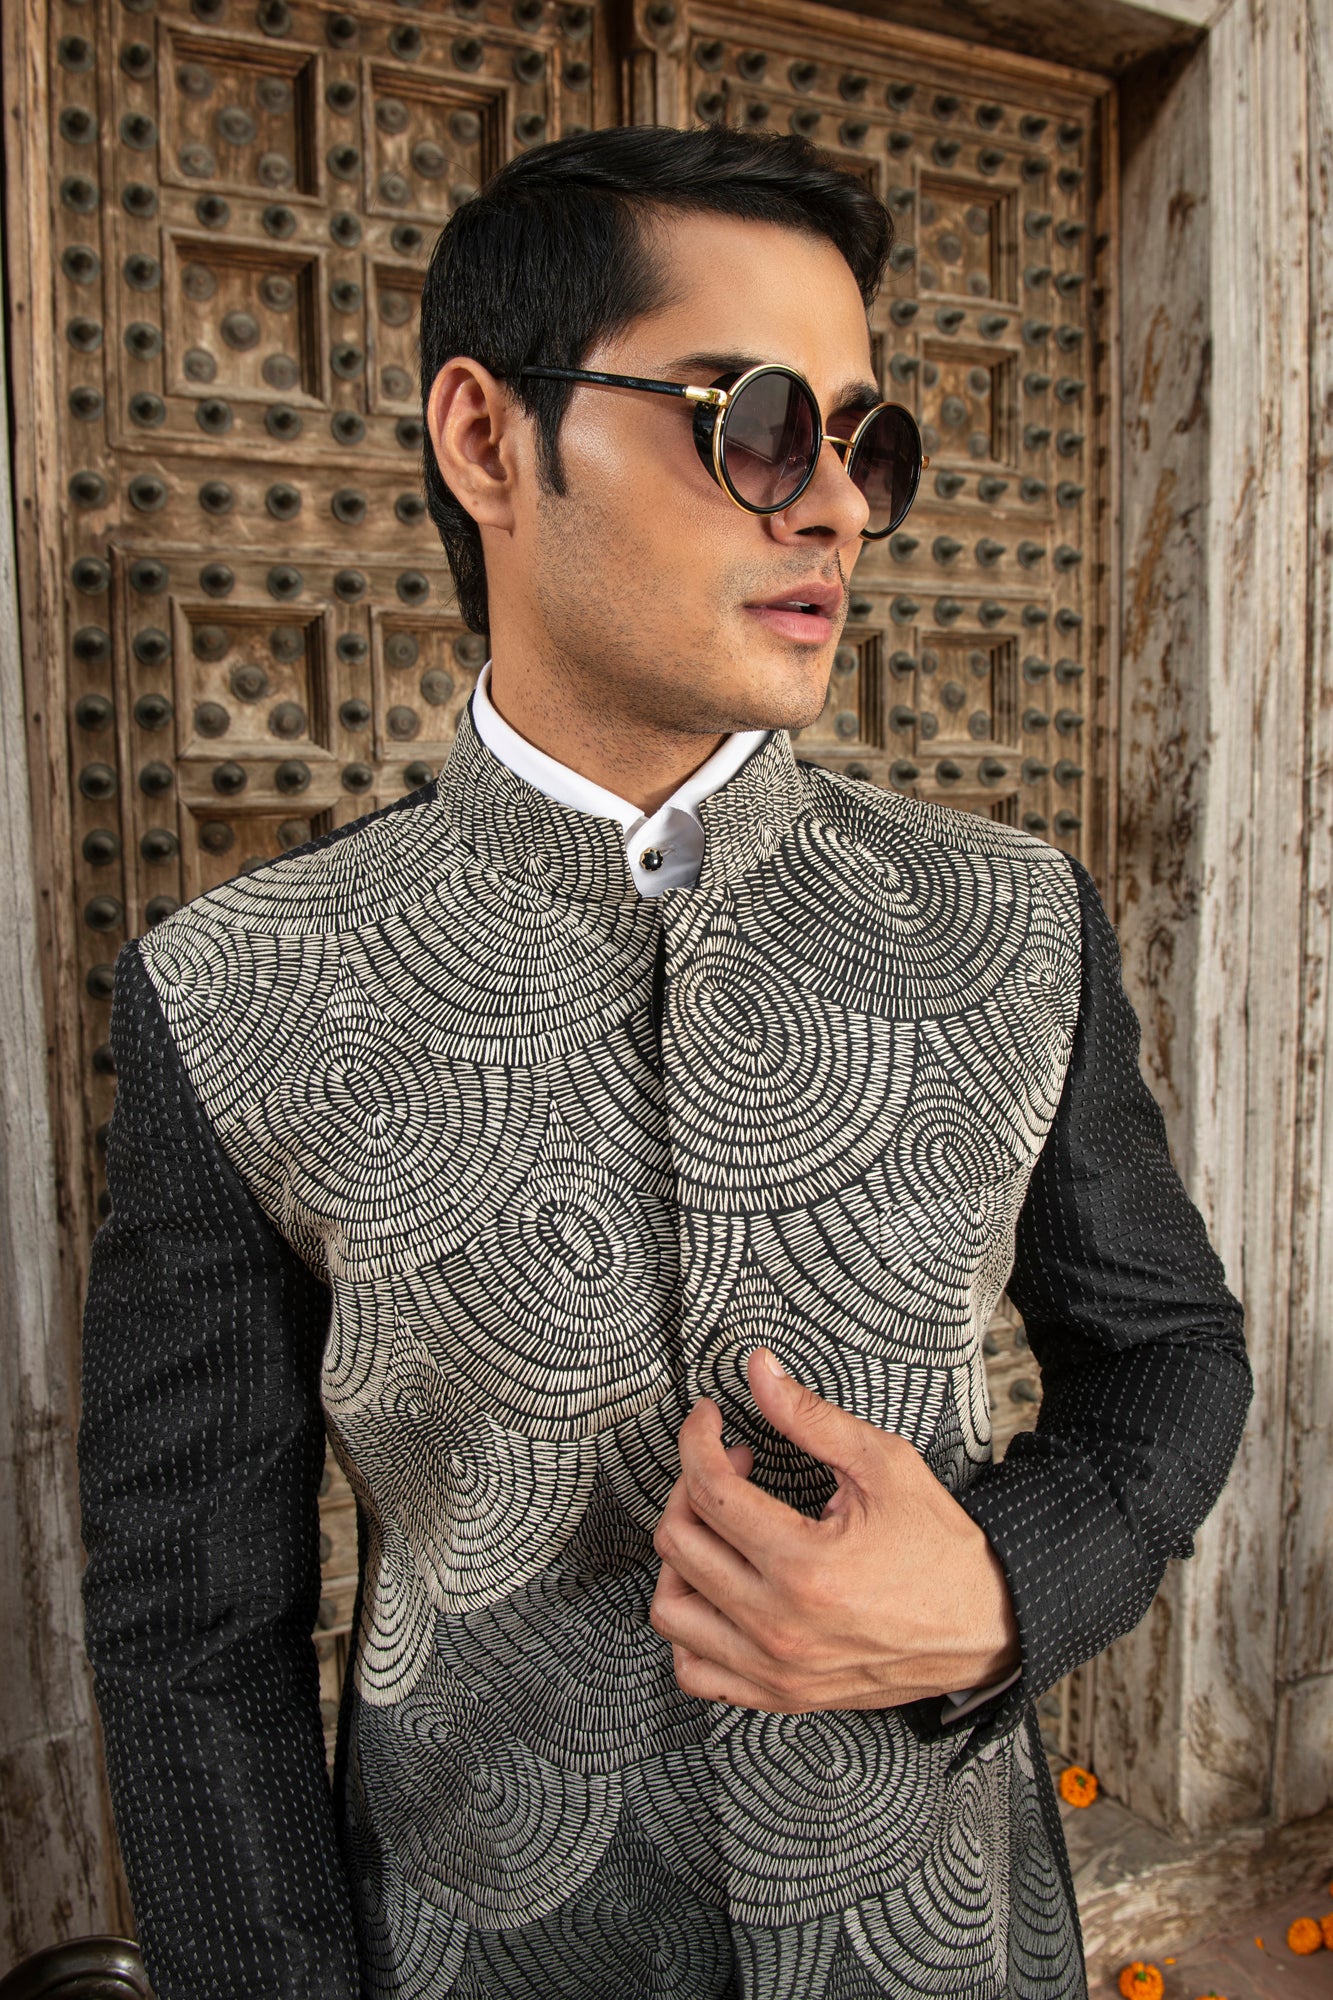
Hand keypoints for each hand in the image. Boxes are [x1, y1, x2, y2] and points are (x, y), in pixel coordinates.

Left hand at [649, 1346, 1019, 1712]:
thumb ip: (810, 1416)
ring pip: (671, 1612)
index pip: (709, 1491)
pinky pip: (695, 1672)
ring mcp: (775, 1669)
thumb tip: (757, 1369)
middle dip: (689, 1485)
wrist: (986, 1623)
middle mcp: (779, 1624)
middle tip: (729, 1466)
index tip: (708, 1419)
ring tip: (717, 1528)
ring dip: (680, 1558)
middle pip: (679, 1543)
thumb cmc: (937, 1543)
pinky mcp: (780, 1695)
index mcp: (803, 1564)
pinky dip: (689, 1630)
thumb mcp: (883, 1463)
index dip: (697, 1440)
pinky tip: (716, 1590)